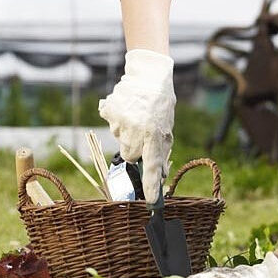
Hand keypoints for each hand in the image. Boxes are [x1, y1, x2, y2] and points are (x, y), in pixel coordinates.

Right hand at [99, 49, 175, 204]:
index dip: (152, 186)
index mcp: (155, 134)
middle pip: (131, 155)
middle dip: (136, 149)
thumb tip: (159, 174)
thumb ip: (162, 150)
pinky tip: (127, 109)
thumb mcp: (167, 127)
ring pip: (120, 140)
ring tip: (136, 117)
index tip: (153, 202)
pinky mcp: (110, 112)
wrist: (147, 75)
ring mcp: (121, 121)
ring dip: (126, 134)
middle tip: (143, 133)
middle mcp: (137, 130)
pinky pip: (111, 125)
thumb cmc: (161, 103)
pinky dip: (117, 120)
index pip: (152, 166)